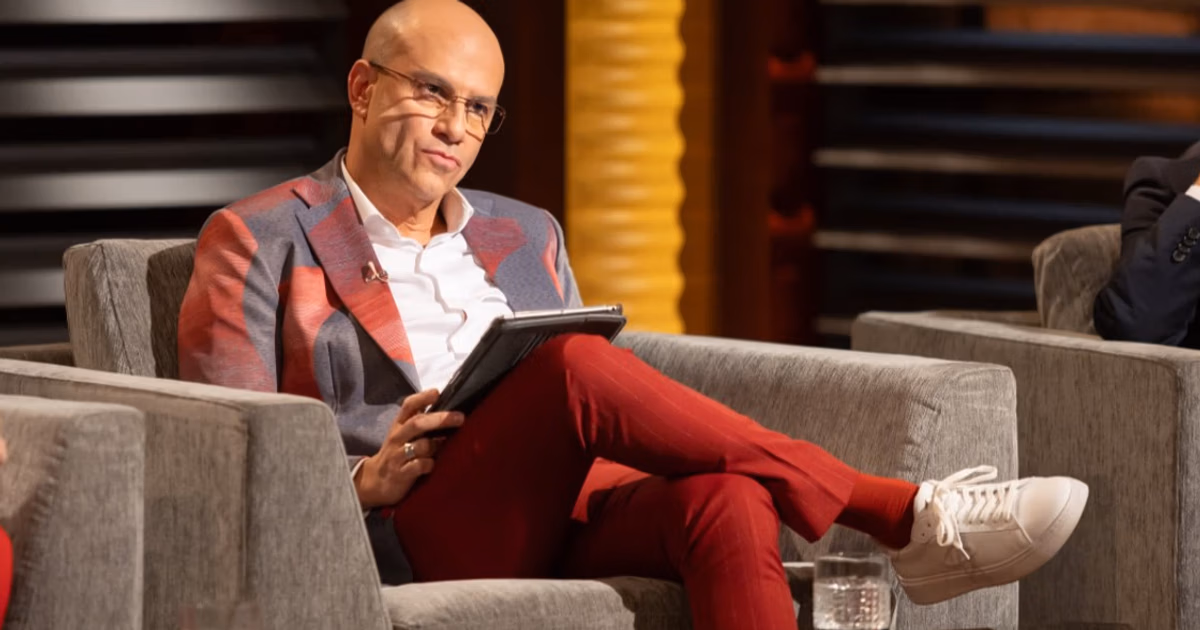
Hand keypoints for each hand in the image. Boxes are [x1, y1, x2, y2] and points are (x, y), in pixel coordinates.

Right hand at [355, 389, 464, 508]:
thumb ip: (421, 421)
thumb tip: (446, 406)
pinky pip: (418, 466)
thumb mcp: (404, 434)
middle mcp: (397, 437)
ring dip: (435, 446)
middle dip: (439, 419)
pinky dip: (428, 464)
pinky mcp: (400, 473)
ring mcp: (397, 456)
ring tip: (442, 447)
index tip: (436, 393)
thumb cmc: (397, 453)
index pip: (408, 406)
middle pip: (417, 423)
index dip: (422, 397)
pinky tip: (432, 465)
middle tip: (460, 417)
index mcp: (399, 425)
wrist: (376, 481)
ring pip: (420, 446)